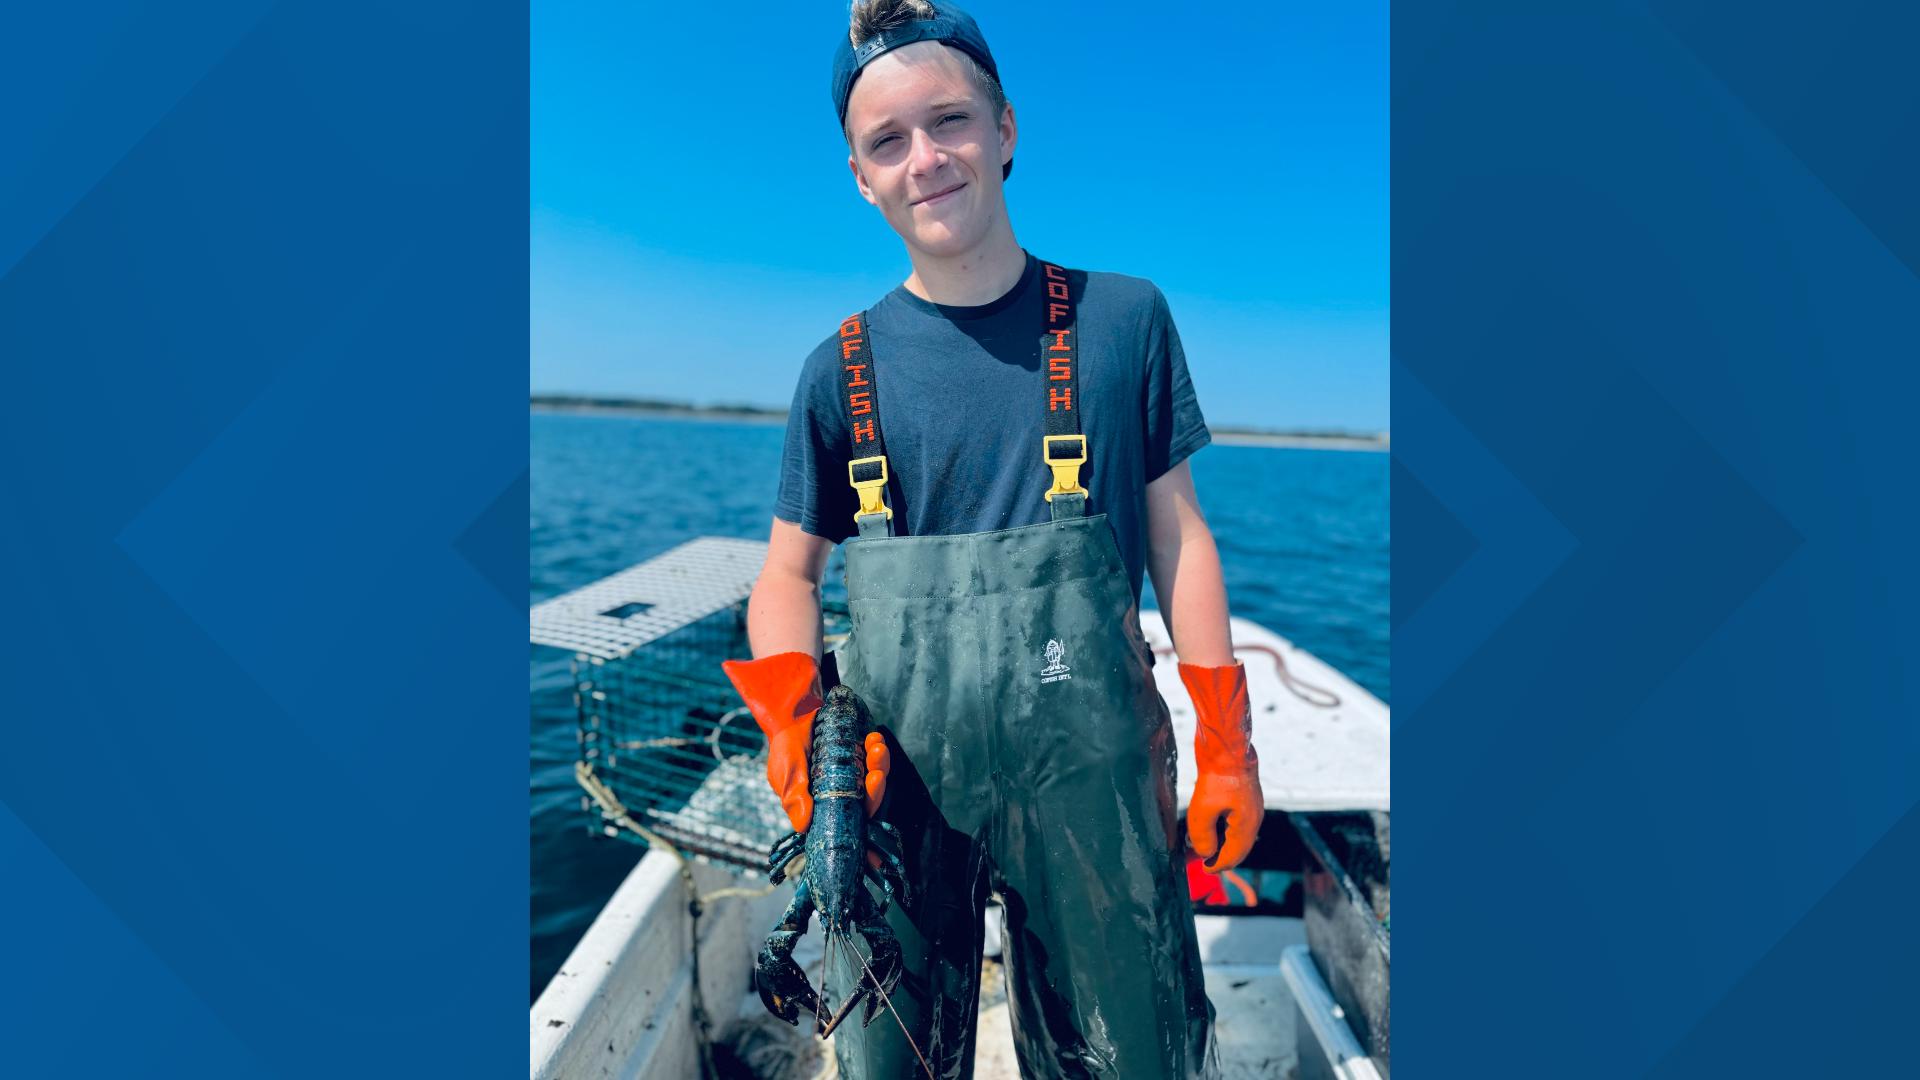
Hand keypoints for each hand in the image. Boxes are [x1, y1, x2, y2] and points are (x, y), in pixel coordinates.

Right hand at [722, 652, 891, 831]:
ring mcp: (854, 774)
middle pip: (867, 803)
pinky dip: (877, 750)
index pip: (846, 825)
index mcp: (824, 807)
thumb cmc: (786, 748)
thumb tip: (803, 825)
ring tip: (875, 747)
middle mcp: (842, 794)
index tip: (873, 833)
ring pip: (875, 780)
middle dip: (875, 791)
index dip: (863, 832)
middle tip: (875, 776)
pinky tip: (873, 738)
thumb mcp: (785, 774)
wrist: (793, 714)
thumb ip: (794, 797)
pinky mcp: (861, 755)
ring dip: (880, 767)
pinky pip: (876, 758)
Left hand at [1179, 661, 1264, 870]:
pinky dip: (1223, 828)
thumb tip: (1204, 853)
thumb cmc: (1217, 775)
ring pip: (1237, 833)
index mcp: (1247, 825)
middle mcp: (1253, 817)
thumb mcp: (1203, 810)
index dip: (1218, 866)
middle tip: (1202, 862)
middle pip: (1239, 847)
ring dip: (1221, 842)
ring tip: (1202, 845)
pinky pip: (1235, 820)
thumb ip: (1203, 836)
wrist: (1227, 744)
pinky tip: (1209, 825)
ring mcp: (1250, 805)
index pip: (1234, 855)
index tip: (1204, 870)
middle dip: (1221, 857)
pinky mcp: (1242, 794)